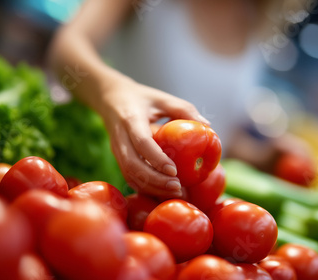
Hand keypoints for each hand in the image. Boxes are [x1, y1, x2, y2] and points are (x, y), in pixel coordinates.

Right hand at [98, 79, 209, 196]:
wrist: (110, 98)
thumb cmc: (141, 98)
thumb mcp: (162, 98)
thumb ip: (183, 109)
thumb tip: (207, 125)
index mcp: (131, 119)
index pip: (142, 142)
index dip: (156, 159)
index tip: (174, 171)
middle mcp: (120, 137)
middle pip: (132, 165)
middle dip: (155, 180)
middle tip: (178, 188)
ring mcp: (116, 149)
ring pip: (129, 174)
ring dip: (150, 187)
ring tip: (174, 193)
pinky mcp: (118, 158)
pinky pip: (129, 177)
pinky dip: (144, 187)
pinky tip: (162, 192)